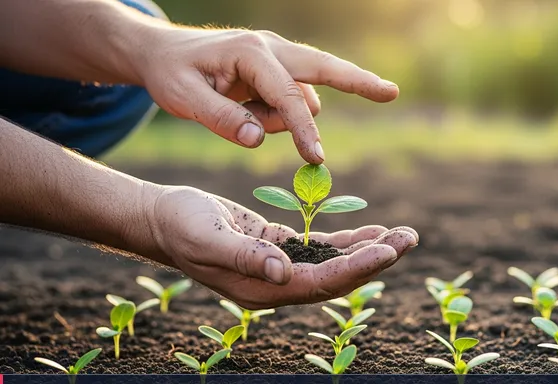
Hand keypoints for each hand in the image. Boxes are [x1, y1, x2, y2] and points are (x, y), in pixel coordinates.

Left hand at [139, 28, 398, 162]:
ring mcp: (279, 55)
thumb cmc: (172, 74)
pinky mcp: (280, 67)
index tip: (316, 159)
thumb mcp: (184, 98)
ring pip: (303, 97)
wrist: (162, 53)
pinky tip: (244, 106)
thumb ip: (222, 119)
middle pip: (327, 67)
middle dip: (359, 82)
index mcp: (252, 53)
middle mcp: (273, 48)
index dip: (302, 130)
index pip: (288, 96)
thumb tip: (259, 139)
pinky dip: (280, 114)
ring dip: (283, 118)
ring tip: (235, 111)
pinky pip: (293, 99)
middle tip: (392, 93)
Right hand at [144, 185, 416, 308]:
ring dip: (370, 250)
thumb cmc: (180, 226)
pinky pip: (322, 247)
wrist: (161, 218)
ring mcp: (280, 267)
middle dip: (376, 260)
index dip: (355, 269)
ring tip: (404, 235)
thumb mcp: (208, 238)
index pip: (320, 283)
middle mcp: (277, 283)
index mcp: (263, 289)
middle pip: (337, 277)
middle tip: (410, 239)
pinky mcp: (279, 247)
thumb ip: (245, 256)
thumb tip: (284, 273)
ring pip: (335, 262)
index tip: (387, 251)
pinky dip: (348, 239)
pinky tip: (372, 230)